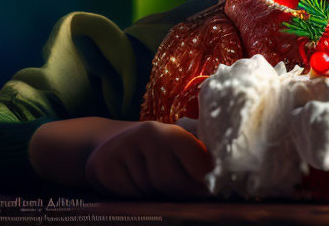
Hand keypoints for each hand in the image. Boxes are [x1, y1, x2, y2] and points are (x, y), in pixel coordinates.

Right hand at [84, 120, 212, 199]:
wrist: (110, 142)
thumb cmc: (155, 150)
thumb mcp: (175, 145)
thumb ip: (196, 157)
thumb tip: (223, 177)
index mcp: (171, 132)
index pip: (194, 160)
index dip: (205, 180)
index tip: (213, 190)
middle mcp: (147, 136)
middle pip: (170, 180)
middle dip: (184, 192)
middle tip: (194, 196)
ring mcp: (124, 150)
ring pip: (149, 190)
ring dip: (159, 195)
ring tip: (162, 186)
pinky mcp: (106, 165)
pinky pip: (129, 194)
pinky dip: (138, 196)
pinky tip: (139, 185)